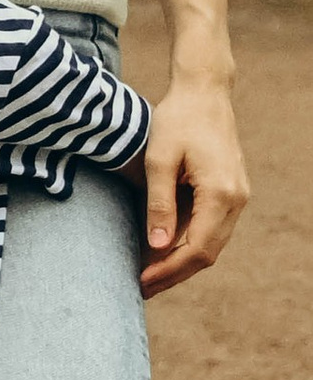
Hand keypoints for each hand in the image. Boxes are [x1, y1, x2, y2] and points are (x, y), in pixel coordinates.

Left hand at [137, 71, 248, 295]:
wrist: (204, 92)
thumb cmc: (177, 120)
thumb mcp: (158, 160)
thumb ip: (159, 204)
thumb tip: (157, 247)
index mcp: (220, 194)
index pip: (196, 249)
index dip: (168, 270)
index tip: (141, 281)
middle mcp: (236, 200)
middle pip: (207, 253)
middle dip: (174, 273)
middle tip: (141, 287)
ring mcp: (237, 196)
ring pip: (211, 243)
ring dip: (181, 261)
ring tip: (149, 274)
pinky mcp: (230, 191)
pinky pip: (211, 227)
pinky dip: (188, 242)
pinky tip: (163, 248)